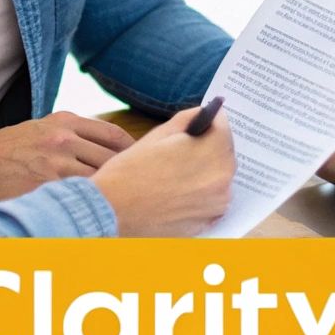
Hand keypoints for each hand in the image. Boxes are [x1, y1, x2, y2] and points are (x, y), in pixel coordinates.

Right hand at [0, 111, 135, 199]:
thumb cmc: (11, 149)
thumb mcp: (43, 127)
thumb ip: (74, 133)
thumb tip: (108, 148)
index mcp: (65, 120)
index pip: (112, 134)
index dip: (132, 149)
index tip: (142, 160)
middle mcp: (64, 137)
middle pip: (112, 156)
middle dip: (127, 173)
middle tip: (139, 186)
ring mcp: (56, 161)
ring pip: (100, 176)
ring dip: (111, 190)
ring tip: (124, 202)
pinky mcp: (47, 183)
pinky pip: (80, 193)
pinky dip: (91, 201)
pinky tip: (98, 210)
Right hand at [90, 105, 236, 236]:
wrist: (110, 212)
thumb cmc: (129, 172)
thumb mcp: (157, 135)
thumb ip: (187, 120)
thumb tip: (204, 113)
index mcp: (212, 152)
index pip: (223, 126)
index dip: (211, 119)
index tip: (205, 118)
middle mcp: (222, 179)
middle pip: (224, 152)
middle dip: (210, 145)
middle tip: (187, 145)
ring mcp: (216, 204)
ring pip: (219, 176)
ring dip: (206, 169)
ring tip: (178, 170)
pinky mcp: (207, 222)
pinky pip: (212, 199)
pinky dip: (202, 192)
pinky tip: (179, 190)